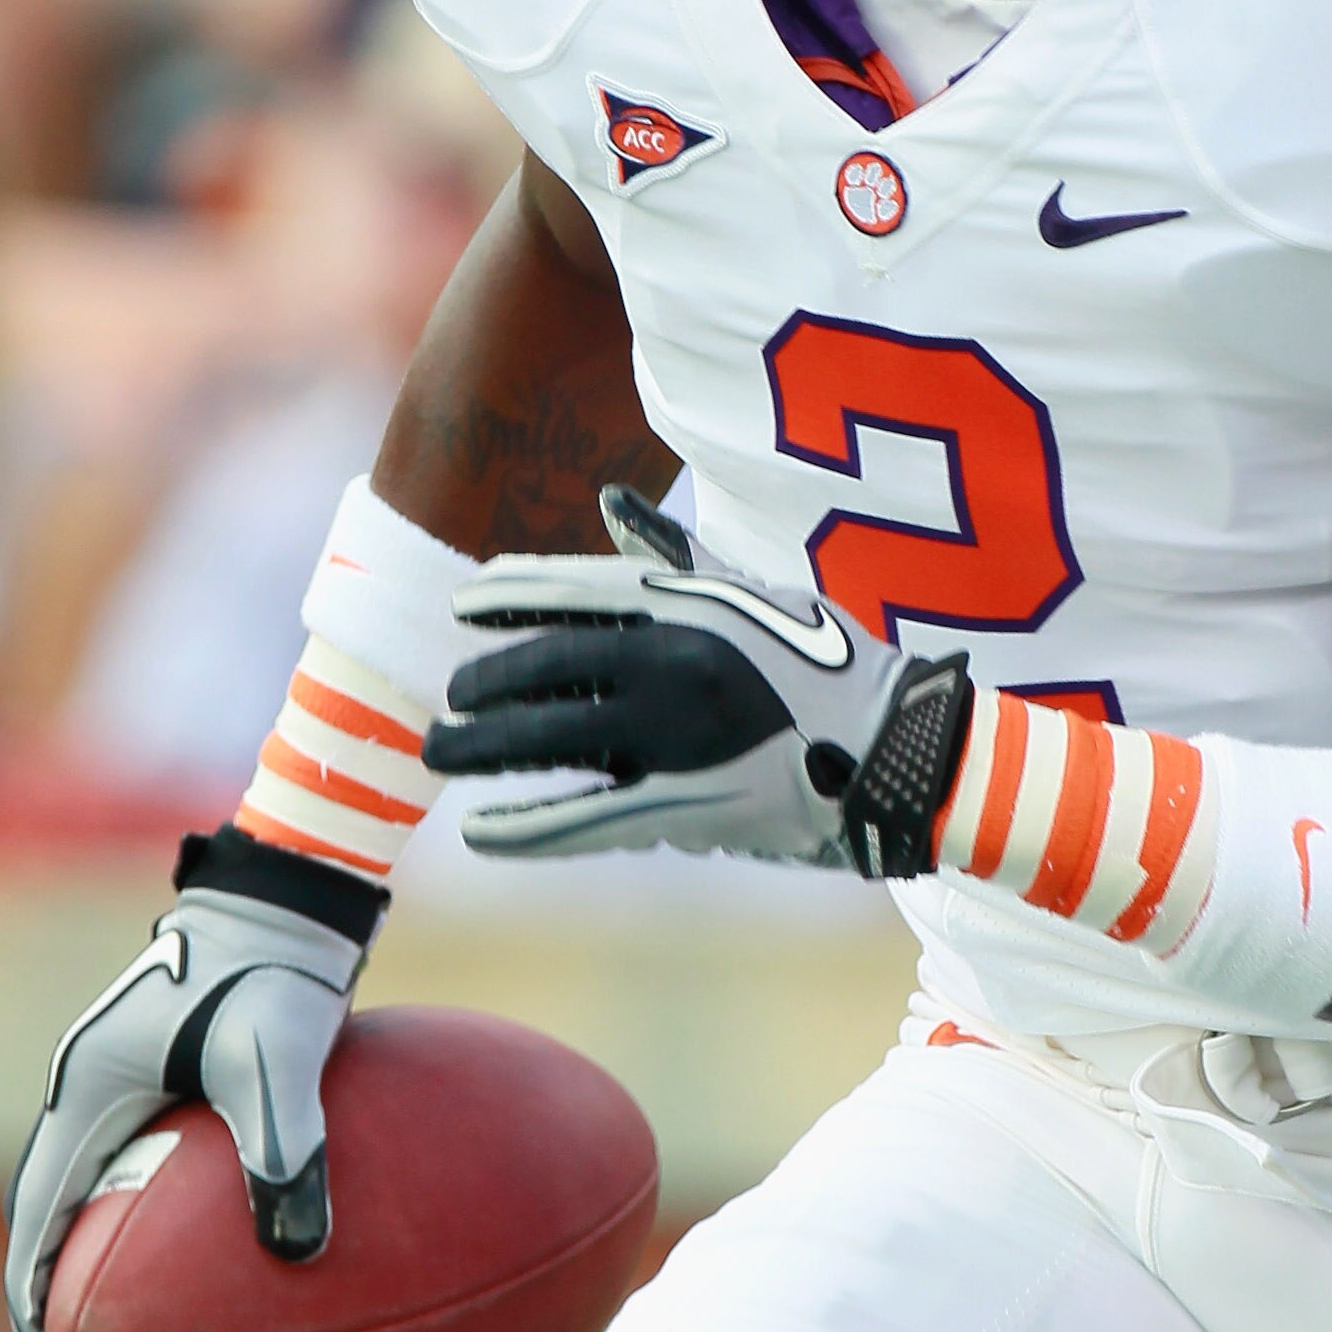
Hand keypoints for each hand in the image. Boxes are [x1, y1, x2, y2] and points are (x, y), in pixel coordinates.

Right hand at [3, 835, 379, 1331]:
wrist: (291, 890)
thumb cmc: (274, 969)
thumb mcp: (279, 1063)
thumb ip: (288, 1151)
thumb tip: (302, 1254)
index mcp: (90, 1083)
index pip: (41, 1203)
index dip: (33, 1281)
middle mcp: (94, 1076)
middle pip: (54, 1192)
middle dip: (53, 1267)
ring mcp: (128, 1064)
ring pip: (95, 1167)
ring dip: (94, 1230)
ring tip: (121, 1298)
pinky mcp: (170, 1057)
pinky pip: (145, 1142)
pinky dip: (147, 1193)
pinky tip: (204, 1231)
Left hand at [430, 486, 971, 875]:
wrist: (891, 749)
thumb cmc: (825, 663)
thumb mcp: (753, 591)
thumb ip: (675, 553)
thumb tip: (610, 499)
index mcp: (687, 604)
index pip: (572, 591)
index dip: (507, 598)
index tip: (461, 607)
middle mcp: (671, 664)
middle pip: (545, 669)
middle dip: (484, 683)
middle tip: (448, 696)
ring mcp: (673, 737)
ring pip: (550, 742)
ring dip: (485, 748)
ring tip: (440, 751)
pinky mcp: (683, 805)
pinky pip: (584, 818)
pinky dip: (527, 829)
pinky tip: (481, 831)